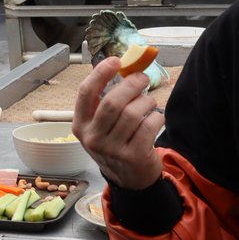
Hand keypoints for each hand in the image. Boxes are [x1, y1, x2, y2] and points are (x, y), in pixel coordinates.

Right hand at [72, 56, 163, 189]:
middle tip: (143, 78)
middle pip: (112, 102)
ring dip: (146, 102)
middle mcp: (92, 138)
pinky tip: (156, 119)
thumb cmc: (115, 143)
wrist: (129, 179)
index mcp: (80, 125)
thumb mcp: (101, 126)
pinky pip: (148, 126)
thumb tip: (124, 68)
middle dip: (131, 84)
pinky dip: (157, 117)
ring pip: (133, 113)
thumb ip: (106, 101)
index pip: (86, 92)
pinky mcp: (133, 156)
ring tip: (149, 102)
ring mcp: (112, 149)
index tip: (115, 60)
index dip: (100, 73)